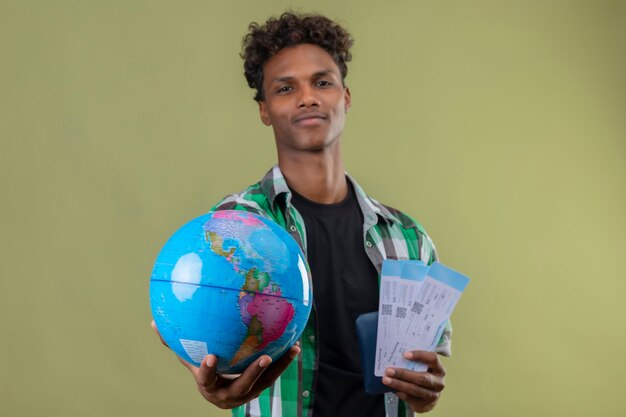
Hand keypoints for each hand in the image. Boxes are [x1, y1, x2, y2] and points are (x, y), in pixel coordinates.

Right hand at [151, 320, 299, 408]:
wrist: (217, 392)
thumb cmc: (201, 368)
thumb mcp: (188, 357)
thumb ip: (174, 343)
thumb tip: (154, 322)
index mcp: (208, 385)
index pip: (206, 379)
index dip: (208, 370)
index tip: (211, 356)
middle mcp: (226, 395)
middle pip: (241, 388)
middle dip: (252, 374)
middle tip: (264, 359)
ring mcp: (245, 395)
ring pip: (263, 384)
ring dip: (277, 369)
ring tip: (290, 351)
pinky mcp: (258, 390)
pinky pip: (273, 377)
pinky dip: (283, 363)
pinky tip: (294, 346)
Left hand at [382, 350, 445, 412]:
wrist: (427, 396)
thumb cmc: (422, 375)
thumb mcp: (422, 367)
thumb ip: (413, 362)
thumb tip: (394, 356)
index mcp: (439, 369)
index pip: (433, 358)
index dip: (420, 355)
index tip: (404, 354)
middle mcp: (439, 383)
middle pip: (422, 377)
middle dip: (403, 373)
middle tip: (389, 370)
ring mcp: (433, 395)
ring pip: (415, 389)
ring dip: (399, 384)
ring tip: (386, 380)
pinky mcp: (425, 405)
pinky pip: (411, 399)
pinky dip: (400, 393)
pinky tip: (392, 389)